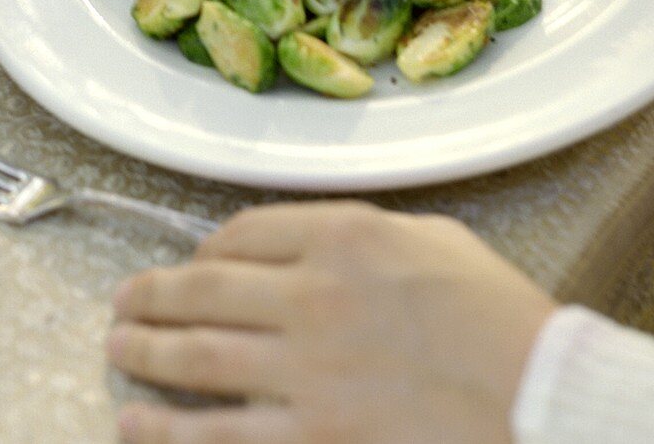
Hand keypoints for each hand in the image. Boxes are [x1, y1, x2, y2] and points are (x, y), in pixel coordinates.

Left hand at [108, 201, 556, 443]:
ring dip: (143, 353)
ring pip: (196, 361)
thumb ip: (362, 232)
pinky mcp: (312, 441)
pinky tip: (135, 425)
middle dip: (152, 294)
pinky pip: (220, 439)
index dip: (207, 244)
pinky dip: (167, 433)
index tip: (193, 258)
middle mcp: (314, 297)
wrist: (538, 395)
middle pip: (205, 290)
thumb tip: (311, 242)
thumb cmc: (497, 313)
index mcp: (345, 238)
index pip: (246, 230)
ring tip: (115, 348)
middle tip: (126, 300)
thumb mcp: (433, 238)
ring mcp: (307, 374)